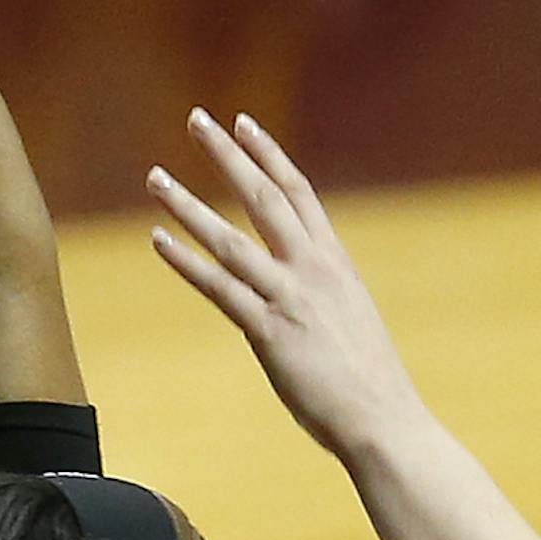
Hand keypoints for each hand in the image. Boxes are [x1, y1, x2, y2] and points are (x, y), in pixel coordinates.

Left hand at [149, 111, 424, 462]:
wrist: (384, 419)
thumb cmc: (369, 380)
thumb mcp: (350, 318)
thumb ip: (320, 294)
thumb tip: (295, 290)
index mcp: (335, 262)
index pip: (298, 192)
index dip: (269, 154)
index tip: (244, 123)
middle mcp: (312, 269)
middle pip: (263, 197)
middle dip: (228, 155)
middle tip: (197, 119)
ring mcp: (289, 298)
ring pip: (231, 238)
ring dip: (189, 204)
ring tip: (156, 176)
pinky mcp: (269, 332)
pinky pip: (219, 288)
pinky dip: (186, 261)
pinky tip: (158, 239)